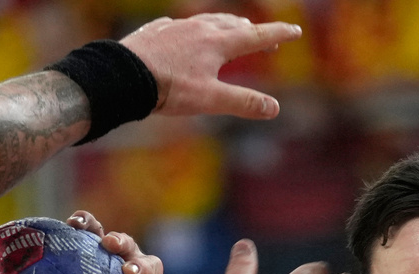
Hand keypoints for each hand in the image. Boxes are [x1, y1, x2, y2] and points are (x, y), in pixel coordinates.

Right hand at [66, 211, 163, 273]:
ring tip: (78, 225)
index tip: (129, 273)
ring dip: (92, 226)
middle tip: (109, 244)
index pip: (149, 269)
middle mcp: (125, 259)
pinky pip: (79, 230)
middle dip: (120, 243)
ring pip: (101, 232)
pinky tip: (60, 225)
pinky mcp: (83, 242)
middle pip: (128, 245)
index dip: (142, 268)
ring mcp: (103, 248)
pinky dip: (73, 225)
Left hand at [120, 13, 301, 118]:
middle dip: (253, 30)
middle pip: (233, 24)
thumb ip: (243, 102)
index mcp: (217, 44)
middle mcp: (199, 29)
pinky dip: (192, 28)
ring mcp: (176, 28)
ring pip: (207, 20)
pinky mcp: (156, 32)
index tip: (295, 30)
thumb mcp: (211, 100)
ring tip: (232, 27)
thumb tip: (274, 108)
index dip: (278, 34)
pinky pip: (180, 25)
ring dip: (225, 24)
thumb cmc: (169, 88)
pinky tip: (186, 31)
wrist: (123, 76)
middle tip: (266, 36)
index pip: (256, 36)